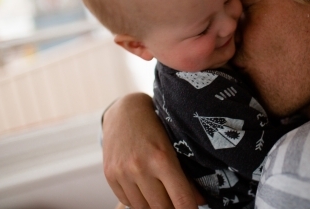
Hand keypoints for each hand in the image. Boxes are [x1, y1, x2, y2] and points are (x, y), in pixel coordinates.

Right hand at [102, 92, 203, 207]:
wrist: (126, 111)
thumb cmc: (157, 127)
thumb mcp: (174, 146)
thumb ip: (185, 175)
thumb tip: (200, 200)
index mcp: (162, 158)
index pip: (181, 199)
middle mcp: (140, 167)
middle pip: (161, 208)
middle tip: (178, 204)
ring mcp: (123, 172)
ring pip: (142, 208)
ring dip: (154, 206)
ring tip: (163, 198)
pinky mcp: (109, 175)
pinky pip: (127, 201)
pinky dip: (138, 201)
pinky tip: (146, 192)